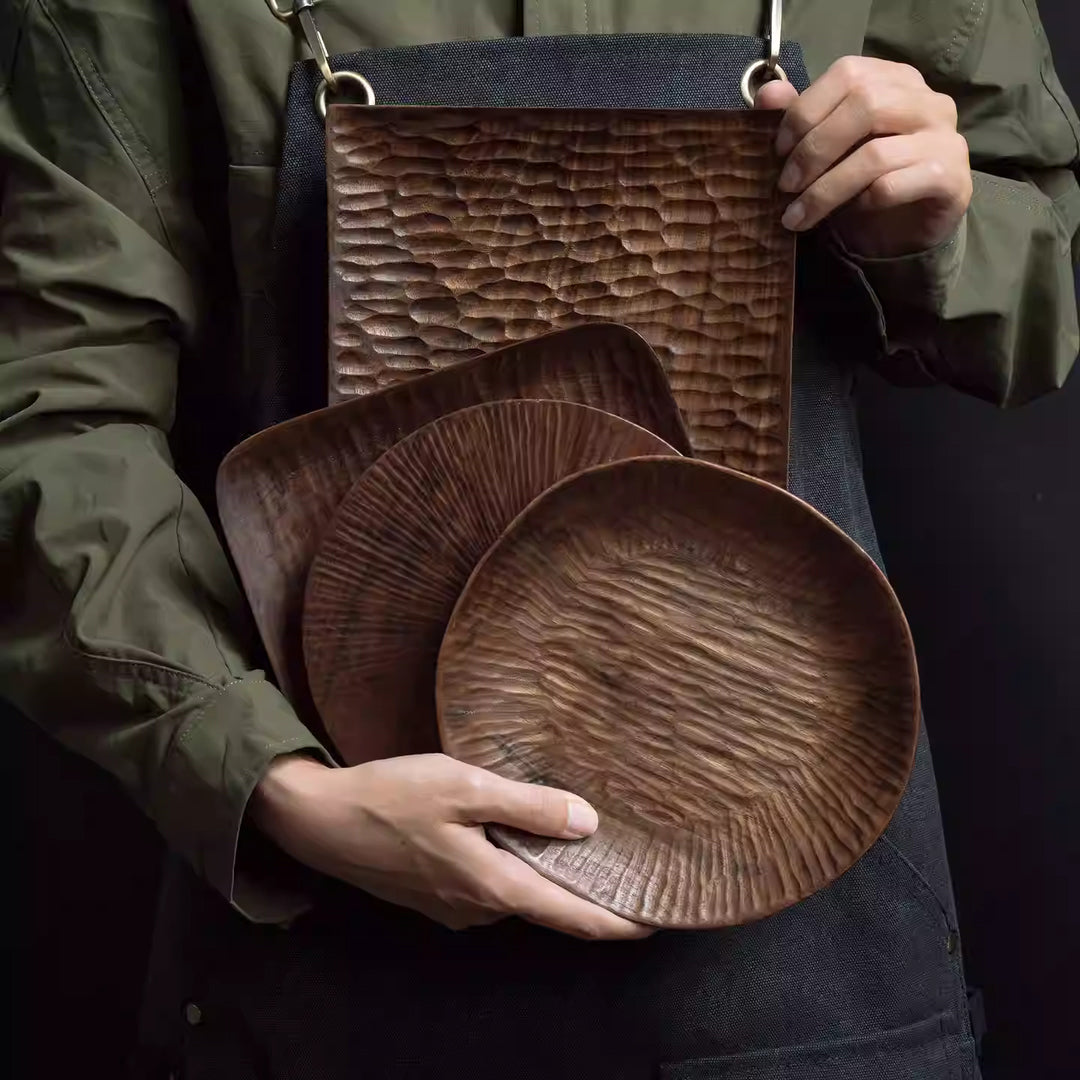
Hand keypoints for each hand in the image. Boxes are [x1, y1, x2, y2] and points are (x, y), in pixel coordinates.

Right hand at [251, 753, 651, 939]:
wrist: (318, 820)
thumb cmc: (391, 797)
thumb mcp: (464, 786)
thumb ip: (526, 806)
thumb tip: (588, 823)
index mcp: (493, 886)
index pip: (574, 919)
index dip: (619, 923)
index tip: (659, 921)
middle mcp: (479, 909)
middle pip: (548, 908)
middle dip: (587, 894)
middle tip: (627, 868)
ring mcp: (453, 907)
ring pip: (516, 894)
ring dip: (546, 875)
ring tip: (576, 841)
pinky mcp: (433, 895)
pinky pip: (489, 887)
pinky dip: (513, 868)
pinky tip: (515, 836)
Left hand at [755, 56, 971, 257]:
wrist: (905, 233)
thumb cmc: (863, 184)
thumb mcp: (828, 150)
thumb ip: (803, 118)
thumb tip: (769, 94)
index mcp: (896, 81)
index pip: (849, 73)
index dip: (806, 110)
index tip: (777, 150)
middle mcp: (927, 101)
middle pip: (865, 105)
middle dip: (814, 149)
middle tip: (785, 185)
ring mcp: (944, 138)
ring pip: (875, 154)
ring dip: (826, 188)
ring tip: (797, 214)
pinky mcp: (951, 179)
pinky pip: (893, 186)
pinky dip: (860, 203)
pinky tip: (847, 215)